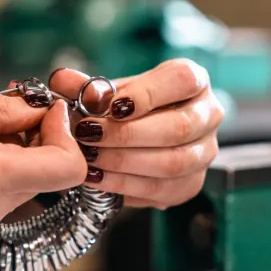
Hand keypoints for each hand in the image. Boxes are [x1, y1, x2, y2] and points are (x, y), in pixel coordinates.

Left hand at [50, 59, 223, 208]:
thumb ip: (86, 86)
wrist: (141, 134)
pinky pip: (163, 190)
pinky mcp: (192, 183)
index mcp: (193, 80)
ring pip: (173, 162)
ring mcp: (204, 152)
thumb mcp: (109, 91)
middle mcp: (208, 114)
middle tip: (88, 136)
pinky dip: (127, 186)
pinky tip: (98, 179)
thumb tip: (63, 80)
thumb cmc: (127, 106)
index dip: (146, 94)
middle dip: (127, 135)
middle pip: (177, 127)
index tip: (110, 107)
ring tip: (89, 160)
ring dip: (125, 163)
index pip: (182, 80)